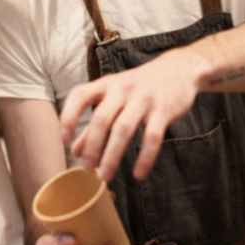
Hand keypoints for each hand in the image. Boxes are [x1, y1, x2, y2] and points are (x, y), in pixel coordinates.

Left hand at [59, 49, 202, 181]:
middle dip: (92, 146)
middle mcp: (122, 89)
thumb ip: (94, 121)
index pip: (80, 95)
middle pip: (101, 118)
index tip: (64, 139)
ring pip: (124, 129)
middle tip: (87, 169)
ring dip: (112, 155)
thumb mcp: (115, 97)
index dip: (69, 116)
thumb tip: (75, 150)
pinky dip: (145, 158)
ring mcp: (144, 98)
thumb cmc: (141, 86)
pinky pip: (153, 137)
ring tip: (105, 176)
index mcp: (107, 84)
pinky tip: (139, 174)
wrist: (179, 69)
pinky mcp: (164, 109)